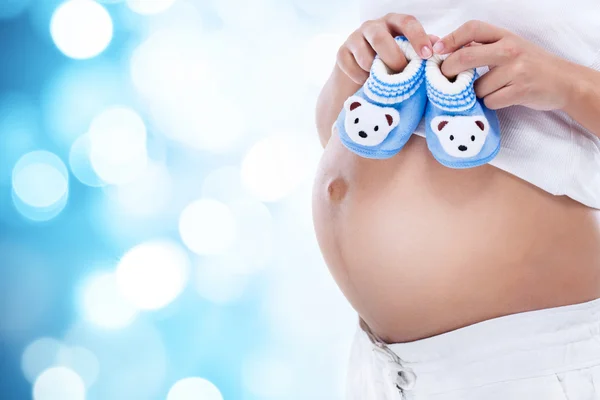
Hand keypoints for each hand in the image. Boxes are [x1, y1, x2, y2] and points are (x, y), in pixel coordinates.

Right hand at [337, 13, 438, 84]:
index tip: (426, 55)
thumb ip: (421, 50)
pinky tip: (366, 82)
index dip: (418, 37)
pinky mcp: (341, 52)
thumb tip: (438, 48)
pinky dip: (359, 77)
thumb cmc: (390, 64)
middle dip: (392, 59)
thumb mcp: (407, 54)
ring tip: (382, 81)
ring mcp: (354, 38)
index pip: (407, 22)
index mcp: (393, 23)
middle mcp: (373, 26)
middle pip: (381, 38)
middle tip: (400, 74)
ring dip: (374, 72)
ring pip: (364, 54)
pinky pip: (350, 65)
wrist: (359, 77)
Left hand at [432, 20, 574, 110]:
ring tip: (491, 91)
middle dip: (449, 70)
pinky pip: (490, 101)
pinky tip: (502, 98)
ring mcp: (516, 70)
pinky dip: (490, 103)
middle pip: (466, 57)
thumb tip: (446, 52)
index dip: (450, 38)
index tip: (436, 50)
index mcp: (505, 35)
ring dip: (476, 94)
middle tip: (444, 79)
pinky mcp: (520, 90)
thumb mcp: (509, 48)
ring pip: (477, 87)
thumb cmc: (530, 65)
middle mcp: (510, 49)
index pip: (472, 28)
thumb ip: (483, 47)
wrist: (564, 81)